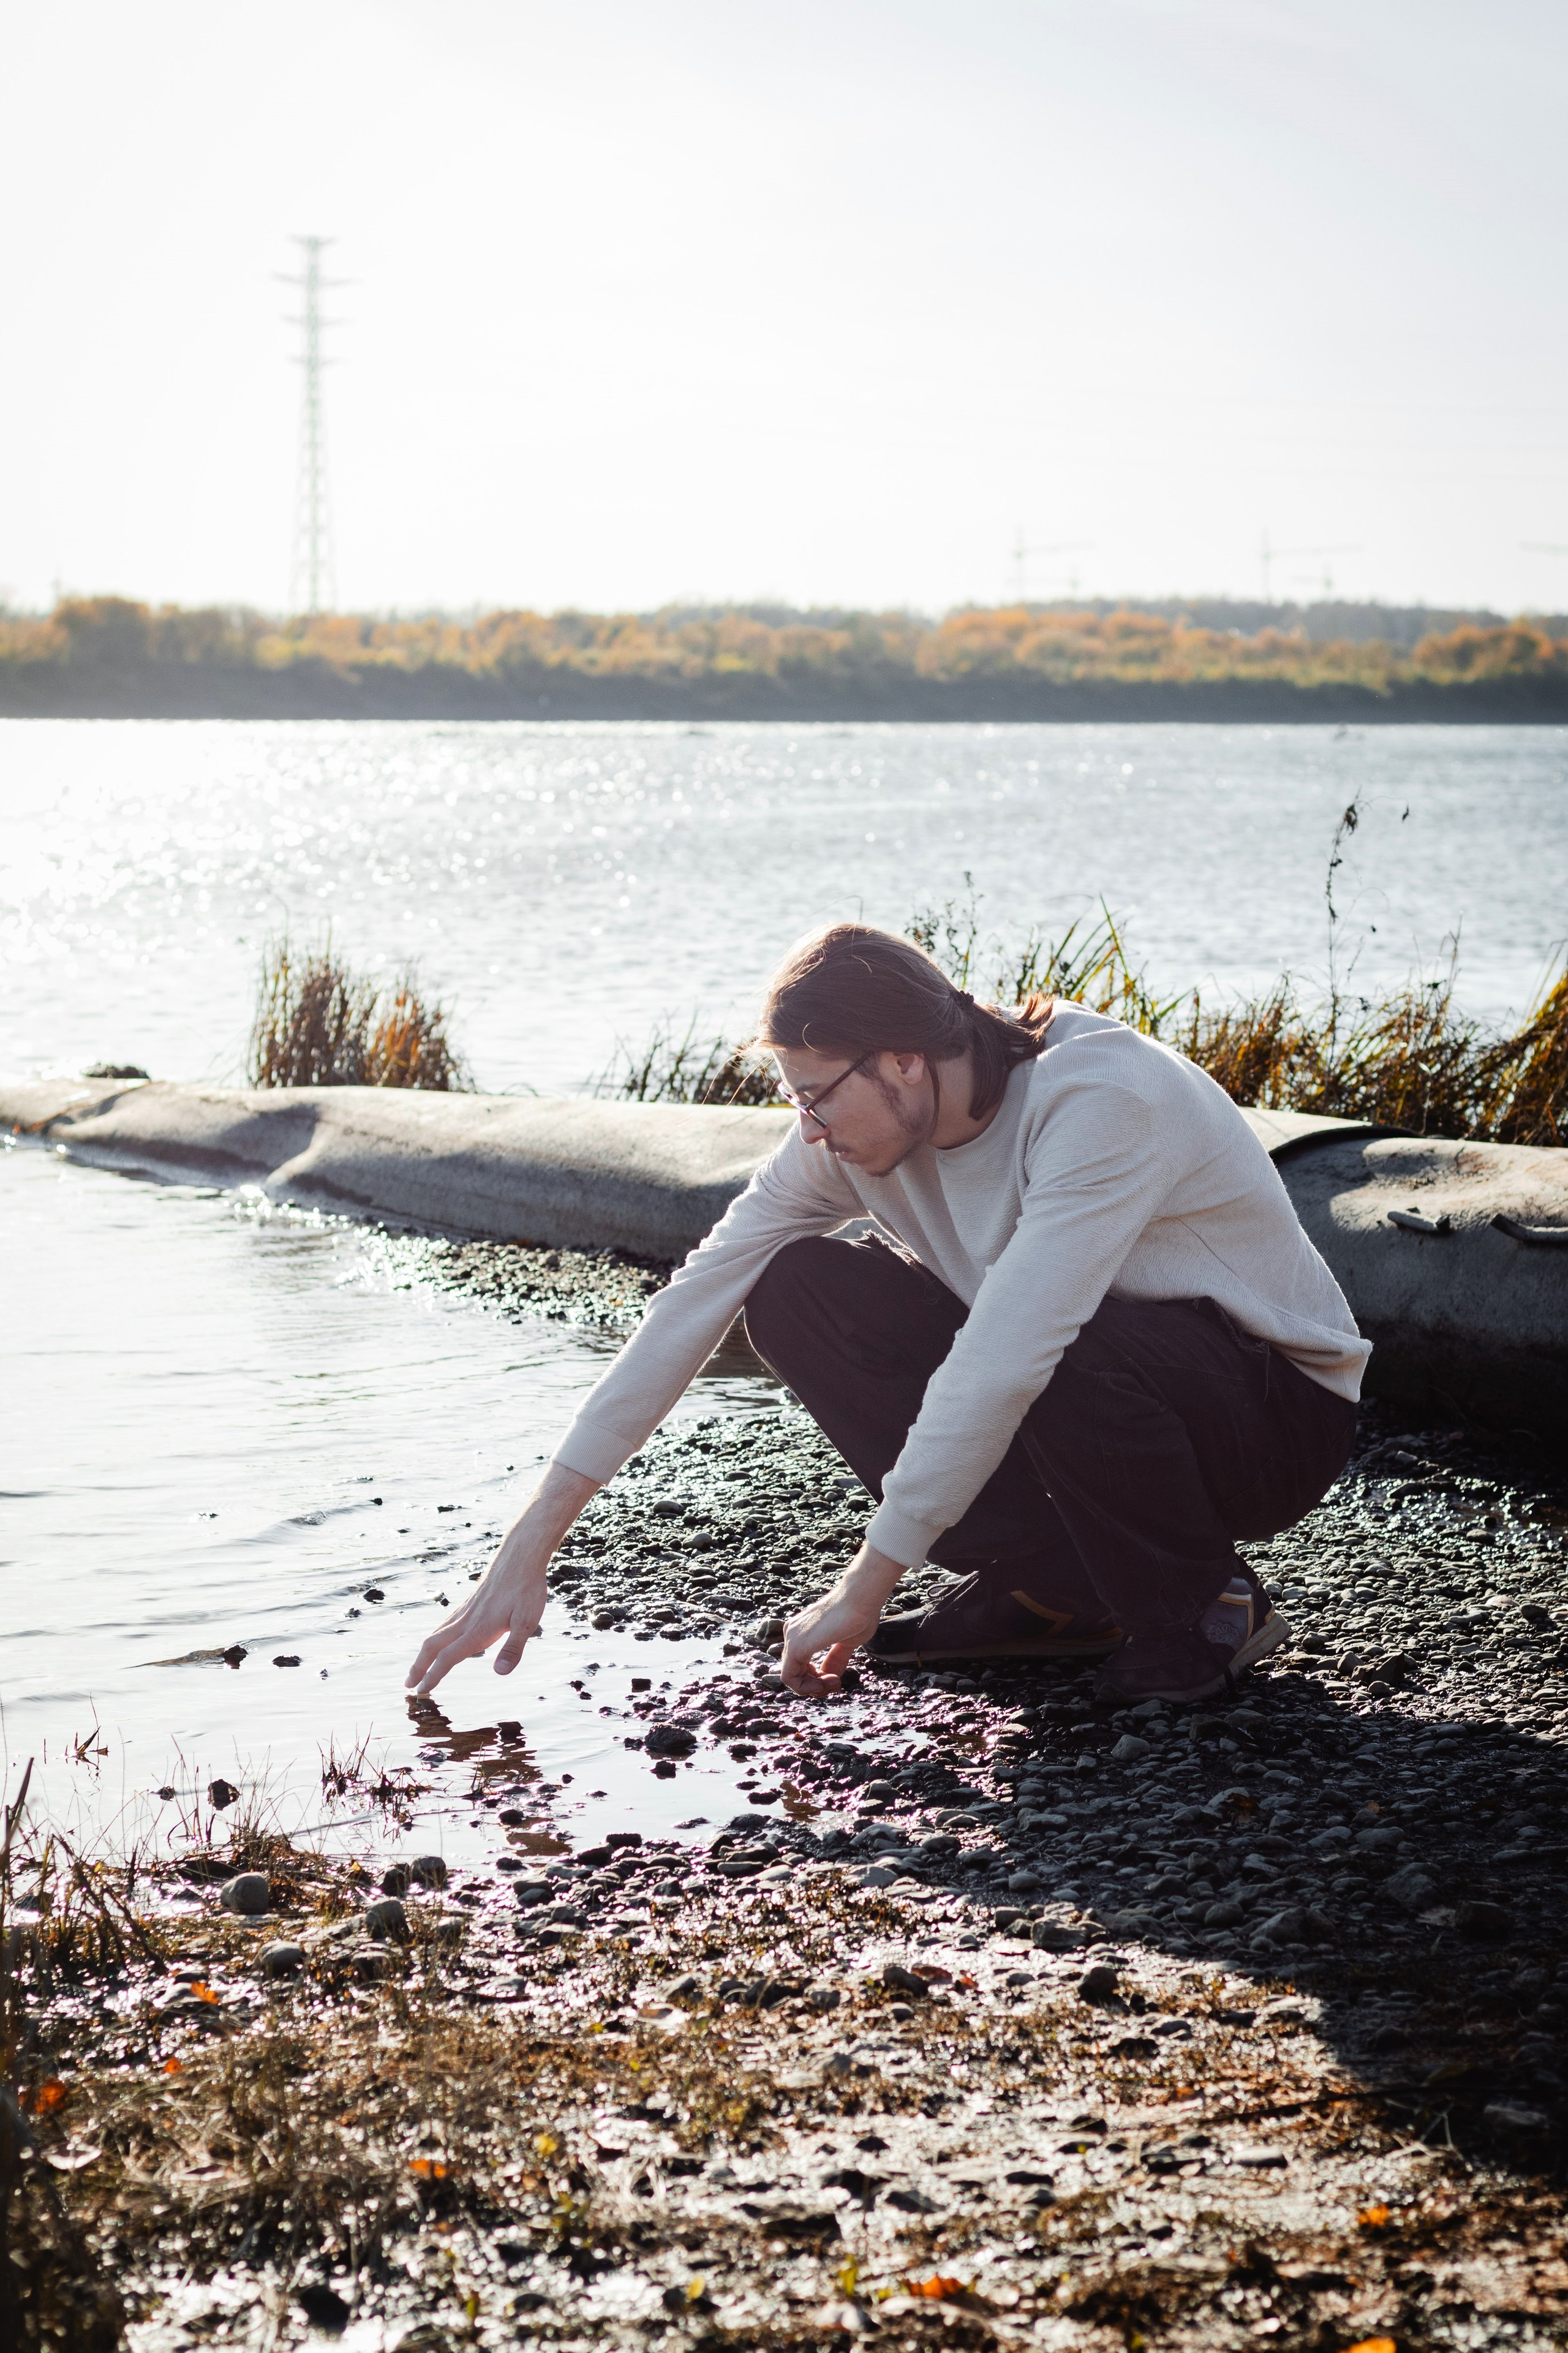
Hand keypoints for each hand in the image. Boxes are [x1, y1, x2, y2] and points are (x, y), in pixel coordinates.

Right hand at [405, 1462, 597, 1697]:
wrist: (520, 1555)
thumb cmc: (527, 1588)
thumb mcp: (528, 1621)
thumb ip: (514, 1648)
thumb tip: (499, 1673)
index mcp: (477, 1630)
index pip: (448, 1658)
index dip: (433, 1676)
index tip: (421, 1691)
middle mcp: (465, 1621)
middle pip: (432, 1647)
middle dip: (418, 1667)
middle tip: (408, 1685)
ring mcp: (465, 1610)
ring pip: (436, 1634)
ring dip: (424, 1654)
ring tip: (417, 1668)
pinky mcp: (469, 1603)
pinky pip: (445, 1624)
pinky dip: (434, 1639)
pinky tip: (439, 1642)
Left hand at [780, 1543, 907, 1697]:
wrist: (861, 1598)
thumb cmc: (859, 1614)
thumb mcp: (846, 1643)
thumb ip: (834, 1659)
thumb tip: (829, 1675)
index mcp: (802, 1631)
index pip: (799, 1666)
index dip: (817, 1680)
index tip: (837, 1679)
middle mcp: (792, 1633)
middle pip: (794, 1673)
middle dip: (815, 1685)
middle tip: (836, 1683)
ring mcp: (792, 1638)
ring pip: (790, 1677)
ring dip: (813, 1687)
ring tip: (835, 1681)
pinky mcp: (796, 1646)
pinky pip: (789, 1677)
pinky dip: (808, 1687)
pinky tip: (830, 1679)